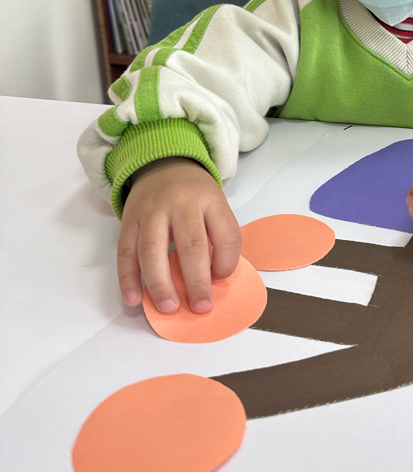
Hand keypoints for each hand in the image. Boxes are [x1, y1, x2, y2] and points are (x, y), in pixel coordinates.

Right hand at [117, 158, 241, 313]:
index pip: (226, 234)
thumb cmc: (195, 194)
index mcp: (210, 199)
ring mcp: (151, 211)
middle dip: (196, 281)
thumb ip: (220, 236)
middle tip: (200, 307)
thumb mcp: (216, 204)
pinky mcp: (128, 220)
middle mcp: (180, 203)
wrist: (163, 164)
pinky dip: (128, 279)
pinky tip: (134, 299)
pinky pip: (125, 252)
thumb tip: (215, 280)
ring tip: (168, 307)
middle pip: (190, 245)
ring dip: (160, 284)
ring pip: (153, 250)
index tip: (221, 279)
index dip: (227, 262)